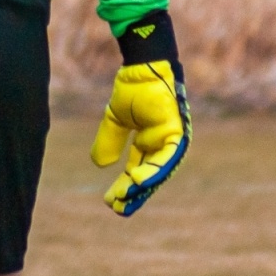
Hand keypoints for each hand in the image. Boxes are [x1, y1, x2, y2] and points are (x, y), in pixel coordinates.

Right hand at [90, 59, 189, 215]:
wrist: (143, 66)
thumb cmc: (132, 87)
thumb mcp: (114, 119)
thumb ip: (109, 140)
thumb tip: (99, 165)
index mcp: (148, 140)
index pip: (137, 169)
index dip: (124, 185)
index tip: (110, 200)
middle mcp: (161, 143)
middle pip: (148, 174)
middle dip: (133, 192)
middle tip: (118, 208)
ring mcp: (171, 139)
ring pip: (158, 170)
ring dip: (142, 186)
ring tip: (125, 199)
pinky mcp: (177, 133)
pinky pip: (167, 157)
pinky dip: (154, 170)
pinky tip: (138, 181)